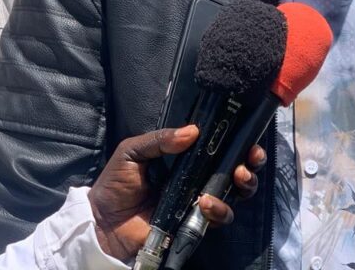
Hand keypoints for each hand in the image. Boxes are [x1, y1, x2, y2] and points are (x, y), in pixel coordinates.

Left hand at [87, 125, 265, 261]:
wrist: (103, 223)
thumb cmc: (116, 184)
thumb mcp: (133, 151)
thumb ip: (160, 139)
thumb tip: (193, 131)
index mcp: (187, 160)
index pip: (219, 149)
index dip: (238, 143)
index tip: (248, 137)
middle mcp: (198, 180)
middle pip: (237, 171)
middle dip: (252, 164)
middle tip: (250, 158)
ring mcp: (199, 203)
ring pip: (236, 195)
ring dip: (243, 185)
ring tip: (236, 177)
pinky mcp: (195, 225)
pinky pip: (219, 219)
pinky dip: (220, 210)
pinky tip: (206, 203)